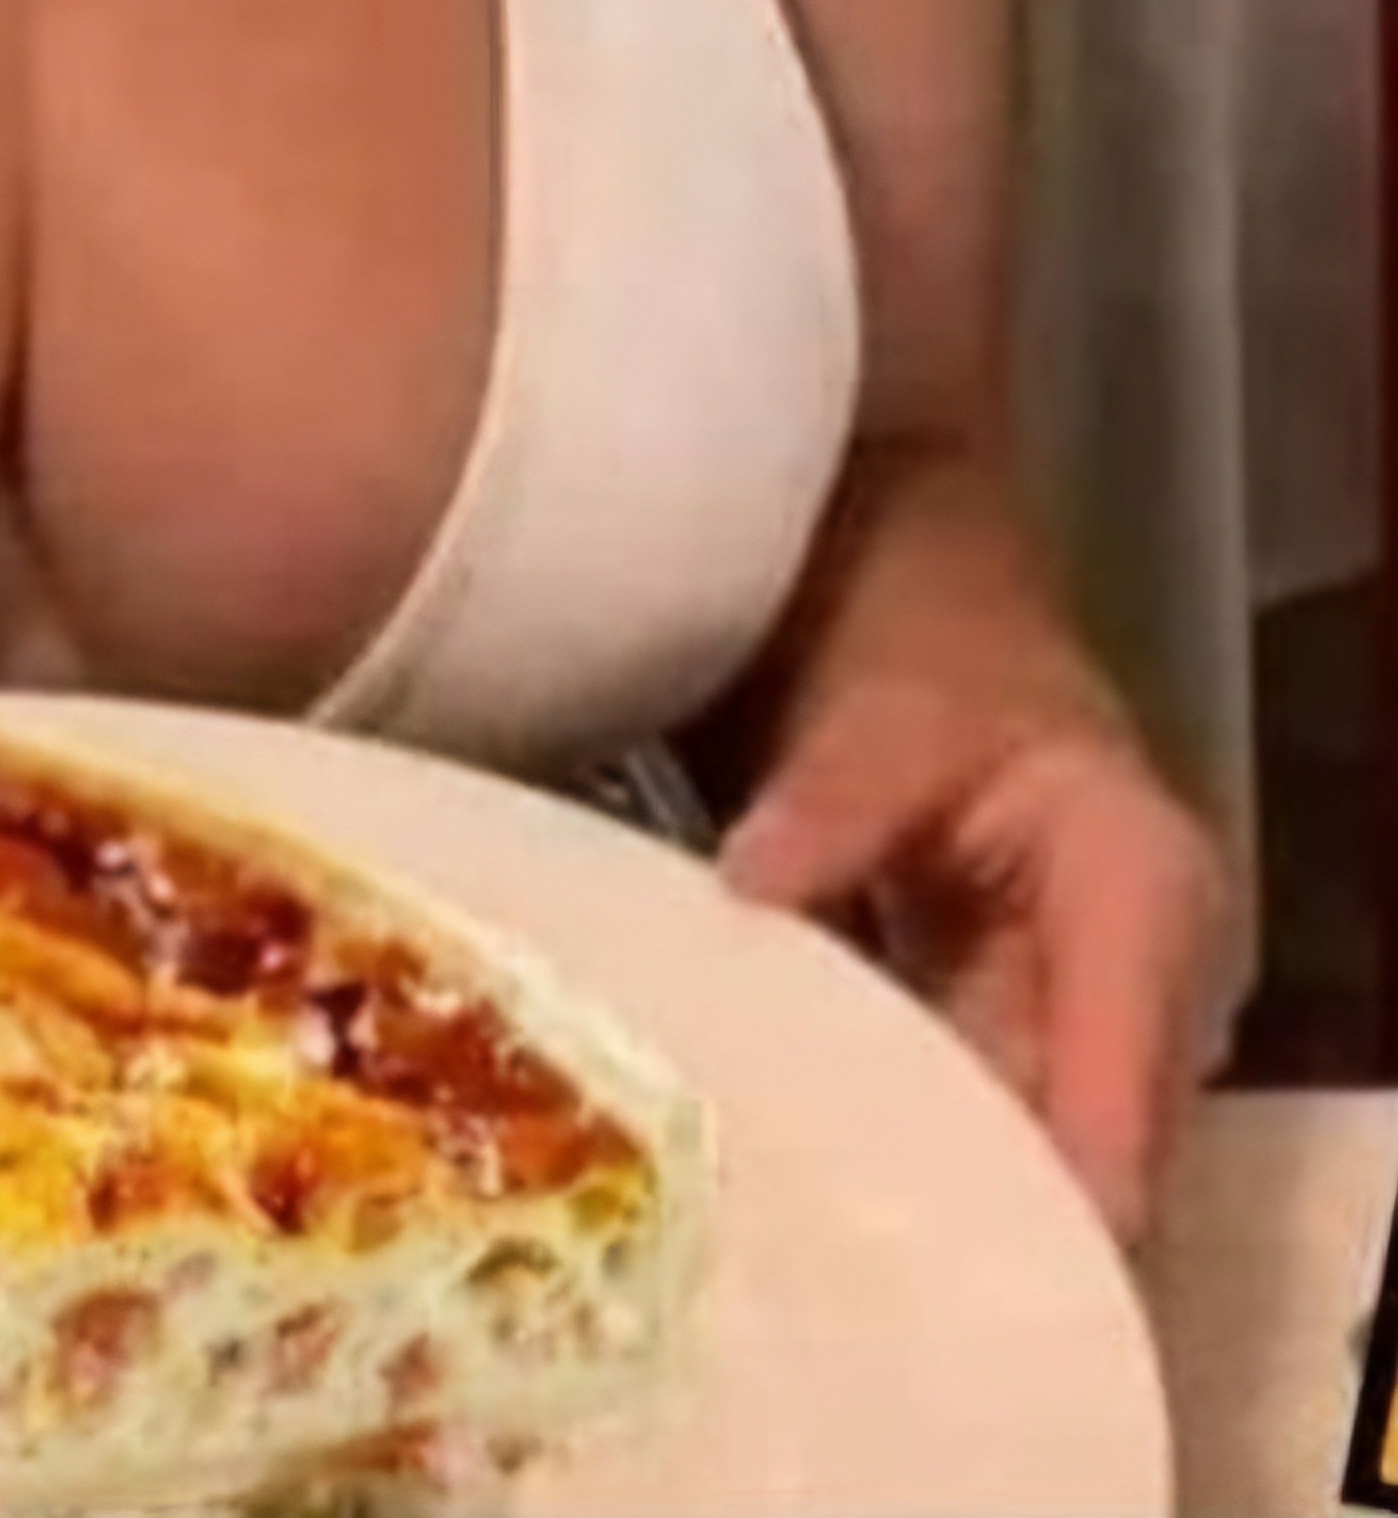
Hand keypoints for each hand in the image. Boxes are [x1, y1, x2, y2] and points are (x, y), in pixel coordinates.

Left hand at [721, 674, 1229, 1244]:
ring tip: (801, 1217)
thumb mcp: (885, 715)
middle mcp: (1154, 996)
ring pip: (1030, 1160)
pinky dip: (909, 1151)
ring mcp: (1101, 1037)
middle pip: (1082, 1159)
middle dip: (975, 1218)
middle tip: (830, 1250)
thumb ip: (831, 800)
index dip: (1049, 1196)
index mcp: (1146, 899)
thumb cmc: (937, 671)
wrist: (954, 647)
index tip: (943, 1255)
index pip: (1118, 1093)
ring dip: (935, 1194)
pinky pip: (986, 1134)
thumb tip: (748, 888)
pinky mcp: (1043, 1057)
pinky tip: (805, 1175)